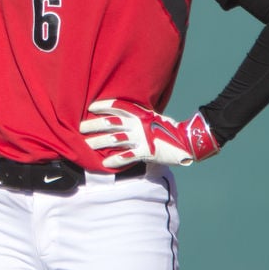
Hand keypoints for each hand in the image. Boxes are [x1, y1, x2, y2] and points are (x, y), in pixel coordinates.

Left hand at [79, 99, 219, 167]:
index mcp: (140, 114)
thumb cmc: (167, 130)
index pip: (118, 106)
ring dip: (99, 142)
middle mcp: (138, 124)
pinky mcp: (147, 152)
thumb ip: (137, 118)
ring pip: (115, 139)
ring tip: (87, 144)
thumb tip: (121, 119)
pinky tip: (104, 163)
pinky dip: (115, 159)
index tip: (90, 107)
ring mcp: (142, 138)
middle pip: (111, 123)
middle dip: (94, 125)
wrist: (187, 142)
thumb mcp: (151, 118)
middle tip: (81, 127)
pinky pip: (127, 156)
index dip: (104, 106)